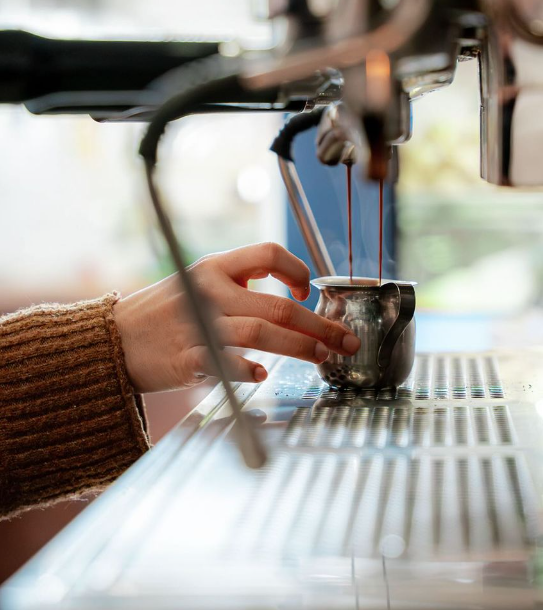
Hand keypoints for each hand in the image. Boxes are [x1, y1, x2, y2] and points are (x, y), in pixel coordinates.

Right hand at [113, 243, 359, 392]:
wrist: (112, 340)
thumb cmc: (163, 312)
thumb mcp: (198, 280)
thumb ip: (239, 283)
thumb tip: (292, 297)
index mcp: (215, 266)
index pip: (269, 253)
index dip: (298, 269)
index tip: (309, 290)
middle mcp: (210, 291)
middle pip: (278, 304)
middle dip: (319, 325)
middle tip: (344, 340)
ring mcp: (198, 324)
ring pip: (262, 332)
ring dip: (299, 347)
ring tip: (322, 357)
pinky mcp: (186, 359)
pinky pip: (225, 363)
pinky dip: (248, 369)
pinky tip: (263, 374)